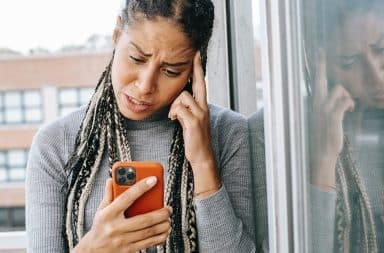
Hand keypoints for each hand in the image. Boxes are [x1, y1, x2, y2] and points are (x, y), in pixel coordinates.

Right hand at [73, 177, 171, 252]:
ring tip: (168, 219)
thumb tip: (112, 179)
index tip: (153, 180)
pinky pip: (148, 243)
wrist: (93, 251)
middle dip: (160, 213)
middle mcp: (116, 227)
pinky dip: (160, 237)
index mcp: (108, 214)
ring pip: (148, 232)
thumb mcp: (101, 210)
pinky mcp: (128, 250)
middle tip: (168, 208)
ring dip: (163, 225)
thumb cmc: (100, 227)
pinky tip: (165, 231)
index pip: (127, 197)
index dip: (141, 187)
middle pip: (144, 220)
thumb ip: (109, 194)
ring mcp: (122, 240)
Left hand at [168, 52, 220, 197]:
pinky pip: (179, 108)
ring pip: (183, 96)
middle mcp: (204, 107)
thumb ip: (186, 109)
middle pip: (198, 83)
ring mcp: (200, 114)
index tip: (196, 56)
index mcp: (202, 106)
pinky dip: (174, 113)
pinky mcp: (194, 122)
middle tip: (194, 54)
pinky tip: (174, 119)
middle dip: (196, 69)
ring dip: (174, 105)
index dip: (198, 69)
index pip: (201, 84)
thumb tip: (178, 100)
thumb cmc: (195, 138)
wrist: (202, 156)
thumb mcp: (191, 120)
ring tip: (174, 116)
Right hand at [309, 50, 354, 190]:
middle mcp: (316, 103)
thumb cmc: (322, 136)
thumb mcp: (321, 119)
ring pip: (340, 89)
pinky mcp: (333, 115)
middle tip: (320, 50)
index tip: (318, 52)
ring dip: (347, 96)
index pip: (315, 82)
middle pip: (320, 79)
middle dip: (320, 64)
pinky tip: (350, 111)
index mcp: (313, 103)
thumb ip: (327, 105)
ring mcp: (323, 109)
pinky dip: (350, 104)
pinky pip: (346, 100)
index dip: (318, 66)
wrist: (320, 152)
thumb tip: (338, 95)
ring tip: (348, 107)